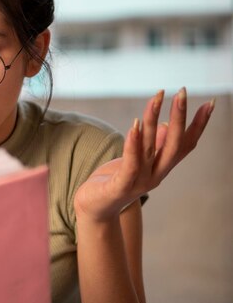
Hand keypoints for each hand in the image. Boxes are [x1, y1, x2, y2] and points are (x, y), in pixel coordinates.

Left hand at [74, 88, 214, 221]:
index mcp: (160, 168)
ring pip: (150, 148)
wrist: (93, 210)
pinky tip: (134, 125)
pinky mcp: (120, 187)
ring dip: (152, 121)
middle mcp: (154, 175)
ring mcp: (138, 182)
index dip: (198, 125)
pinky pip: (130, 164)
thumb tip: (165, 124)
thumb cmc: (113, 182)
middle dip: (179, 117)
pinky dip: (133, 145)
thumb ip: (152, 146)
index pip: (184, 145)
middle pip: (173, 145)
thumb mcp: (135, 161)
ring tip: (157, 97)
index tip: (209, 103)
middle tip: (182, 92)